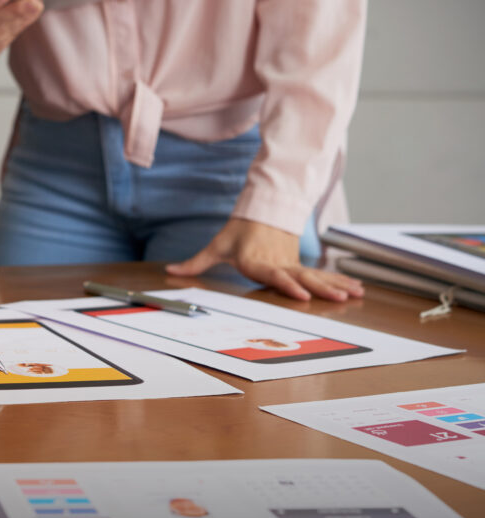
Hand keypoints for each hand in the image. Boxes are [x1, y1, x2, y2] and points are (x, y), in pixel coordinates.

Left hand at [165, 218, 364, 301]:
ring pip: (317, 275)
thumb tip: (170, 271)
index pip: (275, 274)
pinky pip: (321, 274)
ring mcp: (292, 262)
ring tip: (355, 295)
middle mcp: (279, 263)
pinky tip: (356, 289)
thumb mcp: (216, 246)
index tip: (301, 295)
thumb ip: (195, 262)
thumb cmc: (238, 231)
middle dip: (322, 288)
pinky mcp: (299, 263)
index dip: (287, 284)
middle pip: (303, 277)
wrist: (261, 211)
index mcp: (258, 261)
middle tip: (340, 298)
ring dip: (337, 285)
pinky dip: (339, 280)